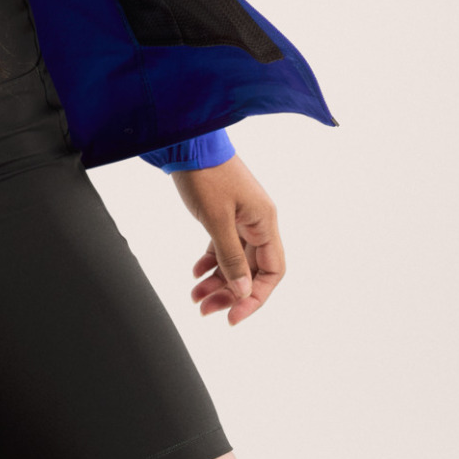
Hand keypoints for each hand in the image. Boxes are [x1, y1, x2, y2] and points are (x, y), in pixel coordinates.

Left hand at [171, 155, 284, 326]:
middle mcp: (258, 222)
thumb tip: (243, 292)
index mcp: (265, 222)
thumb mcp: (217, 220)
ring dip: (217, 281)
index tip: (233, 315)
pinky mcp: (224, 214)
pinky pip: (223, 247)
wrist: (187, 142)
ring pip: (235, 260)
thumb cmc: (205, 175)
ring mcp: (241, 218)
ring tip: (195, 297)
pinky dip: (210, 262)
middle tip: (206, 310)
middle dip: (229, 293)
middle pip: (251, 270)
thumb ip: (231, 258)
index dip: (255, 297)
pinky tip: (195, 273)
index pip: (272, 272)